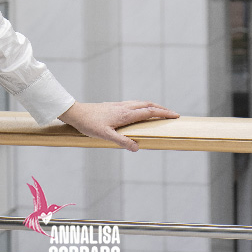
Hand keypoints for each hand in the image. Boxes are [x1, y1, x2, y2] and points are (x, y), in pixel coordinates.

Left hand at [58, 100, 179, 152]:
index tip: (175, 115)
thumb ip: (121, 141)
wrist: (76, 112)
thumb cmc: (89, 124)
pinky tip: (139, 112)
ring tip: (159, 112)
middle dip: (161, 108)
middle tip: (172, 114)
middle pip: (147, 104)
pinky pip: (133, 104)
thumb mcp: (105, 136)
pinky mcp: (114, 106)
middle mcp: (124, 107)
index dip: (163, 113)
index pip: (148, 112)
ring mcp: (119, 105)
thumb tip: (137, 147)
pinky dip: (142, 106)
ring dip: (152, 106)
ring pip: (140, 103)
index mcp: (125, 114)